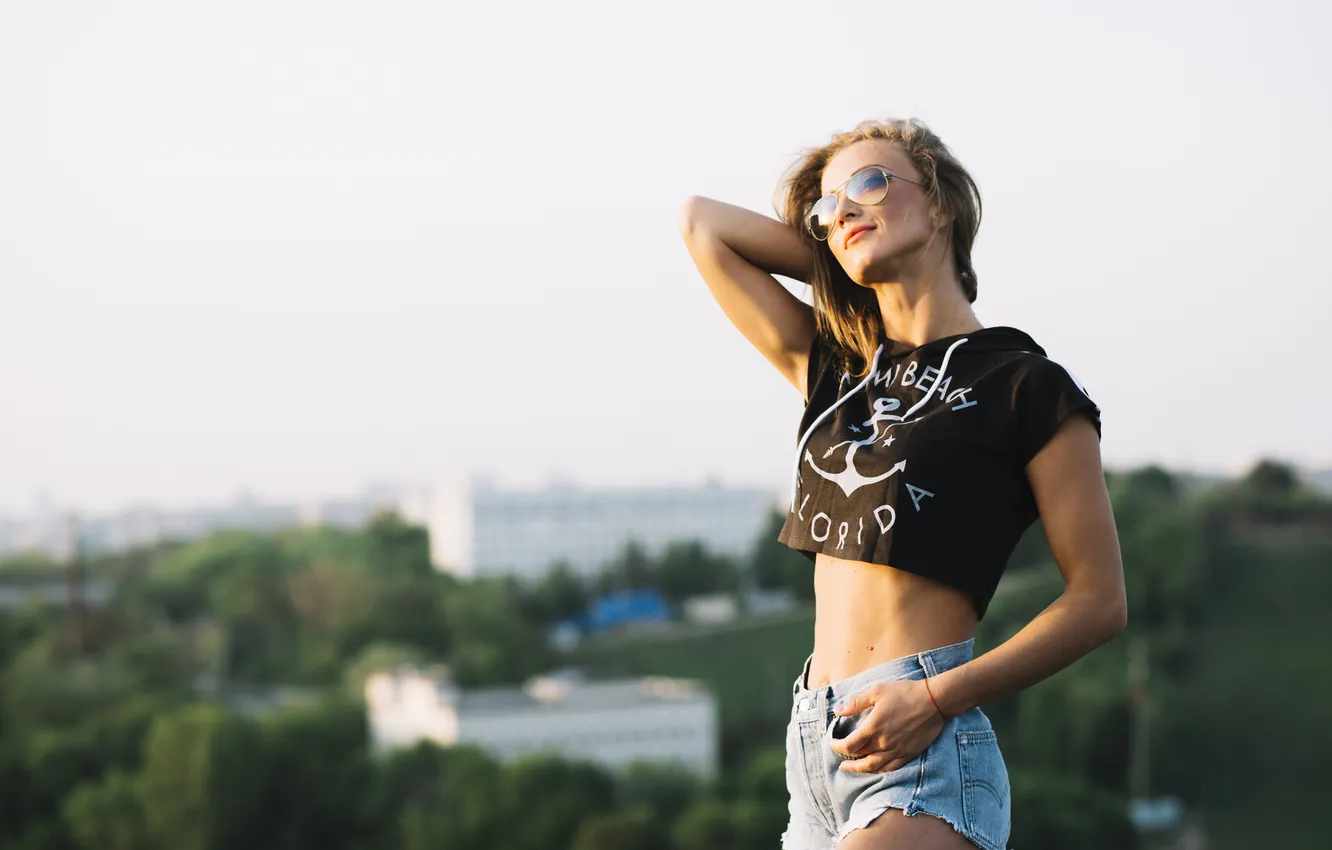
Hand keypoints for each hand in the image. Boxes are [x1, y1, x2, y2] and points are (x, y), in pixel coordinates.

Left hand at [829, 678, 946, 773]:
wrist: (934, 701)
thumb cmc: (905, 693)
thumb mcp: (877, 691)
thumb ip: (856, 703)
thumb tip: (838, 710)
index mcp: (873, 728)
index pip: (849, 745)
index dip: (837, 747)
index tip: (832, 743)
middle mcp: (884, 743)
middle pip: (860, 758)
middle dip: (847, 758)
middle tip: (840, 759)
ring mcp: (897, 751)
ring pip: (874, 767)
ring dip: (860, 769)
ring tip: (852, 768)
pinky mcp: (909, 754)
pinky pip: (891, 768)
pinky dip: (880, 771)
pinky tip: (875, 769)